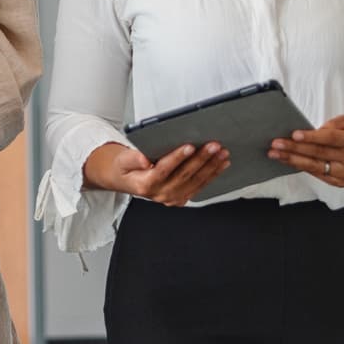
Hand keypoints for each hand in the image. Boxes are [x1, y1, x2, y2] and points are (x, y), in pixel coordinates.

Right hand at [82, 140, 229, 206]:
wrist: (125, 180)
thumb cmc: (125, 168)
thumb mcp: (121, 160)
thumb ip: (132, 158)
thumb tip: (144, 159)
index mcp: (145, 184)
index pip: (164, 170)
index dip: (178, 158)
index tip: (189, 146)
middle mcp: (160, 193)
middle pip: (185, 175)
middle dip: (202, 159)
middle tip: (213, 146)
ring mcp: (172, 197)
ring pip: (196, 182)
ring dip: (211, 167)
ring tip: (221, 153)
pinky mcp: (181, 197)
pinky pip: (199, 186)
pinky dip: (212, 174)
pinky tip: (221, 164)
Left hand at [268, 114, 343, 187]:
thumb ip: (333, 125)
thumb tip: (312, 132)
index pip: (330, 139)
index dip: (311, 137)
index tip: (294, 134)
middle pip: (318, 154)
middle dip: (294, 148)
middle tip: (276, 144)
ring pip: (315, 167)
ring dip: (292, 160)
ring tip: (275, 154)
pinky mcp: (341, 182)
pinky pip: (318, 174)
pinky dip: (301, 167)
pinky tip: (288, 161)